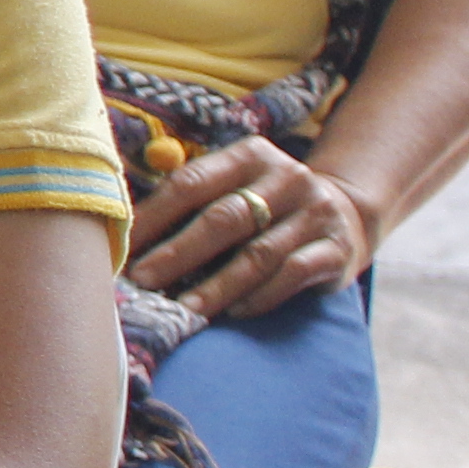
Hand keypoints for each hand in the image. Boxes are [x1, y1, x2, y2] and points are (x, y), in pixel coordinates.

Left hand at [125, 135, 370, 319]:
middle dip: (179, 253)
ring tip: (185, 308)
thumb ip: (192, 201)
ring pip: (258, 253)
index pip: (192, 182)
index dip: (154, 216)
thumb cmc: (264, 206)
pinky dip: (261, 295)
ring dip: (217, 285)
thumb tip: (124, 235)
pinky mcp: (336, 248)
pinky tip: (234, 312)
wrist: (344, 216)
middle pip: (224, 217)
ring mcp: (316, 212)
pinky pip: (293, 274)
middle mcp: (286, 177)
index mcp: (249, 155)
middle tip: (145, 281)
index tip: (124, 248)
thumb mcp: (236, 187)